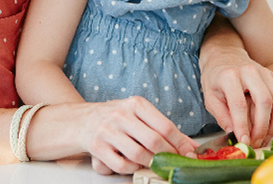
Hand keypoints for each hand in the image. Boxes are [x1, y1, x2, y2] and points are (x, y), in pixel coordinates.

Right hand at [78, 97, 197, 174]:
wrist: (82, 120)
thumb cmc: (117, 118)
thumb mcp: (139, 114)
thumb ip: (163, 128)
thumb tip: (190, 146)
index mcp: (136, 104)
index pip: (165, 126)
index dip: (180, 143)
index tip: (188, 154)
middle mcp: (121, 114)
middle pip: (154, 141)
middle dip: (168, 155)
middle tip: (173, 162)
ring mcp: (108, 130)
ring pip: (138, 154)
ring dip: (150, 163)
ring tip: (153, 163)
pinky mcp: (97, 146)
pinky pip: (121, 165)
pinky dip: (132, 169)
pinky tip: (134, 164)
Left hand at [201, 49, 272, 148]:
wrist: (226, 57)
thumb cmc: (216, 79)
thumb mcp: (210, 97)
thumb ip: (221, 116)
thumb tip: (235, 134)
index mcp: (230, 75)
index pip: (239, 104)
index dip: (242, 126)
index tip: (243, 141)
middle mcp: (251, 71)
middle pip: (265, 101)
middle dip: (262, 127)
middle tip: (255, 142)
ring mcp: (267, 73)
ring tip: (264, 137)